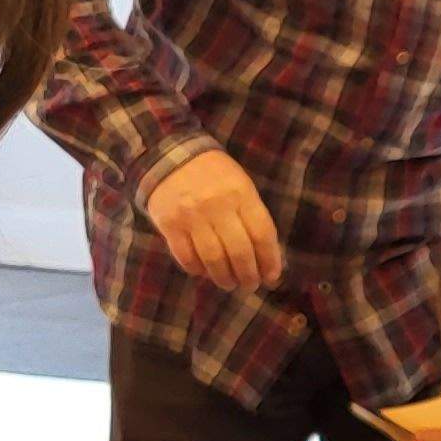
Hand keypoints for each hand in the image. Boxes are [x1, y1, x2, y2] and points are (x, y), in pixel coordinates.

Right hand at [143, 148, 282, 292]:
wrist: (170, 155)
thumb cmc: (214, 173)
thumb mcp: (241, 185)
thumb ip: (252, 215)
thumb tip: (265, 255)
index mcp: (241, 194)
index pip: (262, 234)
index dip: (270, 260)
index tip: (271, 277)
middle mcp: (217, 207)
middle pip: (239, 251)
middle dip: (248, 275)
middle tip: (250, 285)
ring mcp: (191, 217)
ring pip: (213, 259)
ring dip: (224, 278)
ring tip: (229, 284)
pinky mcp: (169, 225)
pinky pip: (186, 257)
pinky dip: (197, 270)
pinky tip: (204, 272)